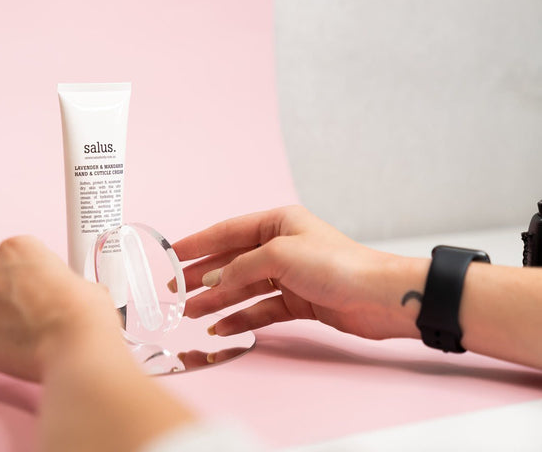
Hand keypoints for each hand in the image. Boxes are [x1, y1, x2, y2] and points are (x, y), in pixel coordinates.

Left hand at [0, 236, 122, 381]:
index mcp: (17, 247)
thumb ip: (65, 284)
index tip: (44, 288)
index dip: (33, 274)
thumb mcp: (85, 282)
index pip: (18, 255)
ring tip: (23, 338)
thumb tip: (71, 298)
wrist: (77, 346)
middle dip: (10, 294)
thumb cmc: (85, 312)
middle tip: (36, 315)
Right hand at [173, 206, 423, 340]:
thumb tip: (212, 282)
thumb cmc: (336, 265)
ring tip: (191, 314)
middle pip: (232, 261)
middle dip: (203, 277)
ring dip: (217, 300)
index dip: (197, 244)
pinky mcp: (298, 301)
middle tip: (175, 291)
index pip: (227, 232)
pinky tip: (222, 327)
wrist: (379, 298)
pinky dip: (241, 317)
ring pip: (243, 287)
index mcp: (277, 224)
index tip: (171, 255)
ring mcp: (289, 275)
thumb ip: (240, 267)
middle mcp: (281, 247)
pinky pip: (260, 308)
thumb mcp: (279, 256)